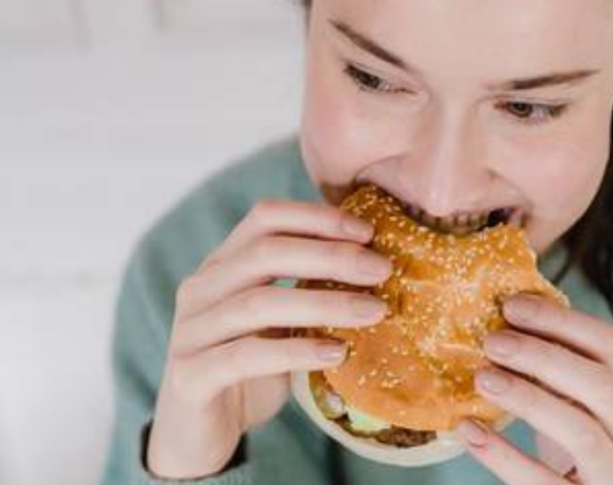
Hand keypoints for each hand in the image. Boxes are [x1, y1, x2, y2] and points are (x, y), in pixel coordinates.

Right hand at [146, 200, 391, 478]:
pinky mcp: (191, 375)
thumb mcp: (280, 323)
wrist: (200, 436)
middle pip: (265, 252)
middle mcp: (200, 289)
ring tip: (374, 311)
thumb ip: (307, 291)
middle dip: (331, 256)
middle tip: (382, 269)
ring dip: (325, 303)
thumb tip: (376, 267)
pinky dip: (297, 351)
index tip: (368, 232)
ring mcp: (190, 332)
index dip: (317, 218)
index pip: (265, 218)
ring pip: (259, 303)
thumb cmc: (250, 371)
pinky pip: (246, 356)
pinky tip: (337, 353)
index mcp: (221, 265)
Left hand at [456, 294, 612, 484]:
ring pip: (583, 433)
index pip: (612, 346)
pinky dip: (504, 456)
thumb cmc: (576, 445)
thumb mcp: (578, 400)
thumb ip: (558, 359)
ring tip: (482, 378)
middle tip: (492, 340)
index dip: (561, 321)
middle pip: (601, 385)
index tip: (510, 305)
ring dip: (528, 399)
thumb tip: (512, 302)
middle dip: (543, 356)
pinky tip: (469, 430)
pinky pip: (543, 482)